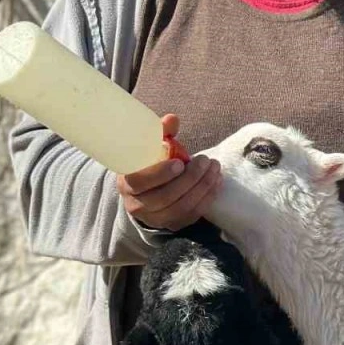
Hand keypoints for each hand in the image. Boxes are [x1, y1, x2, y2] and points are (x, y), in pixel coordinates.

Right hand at [116, 114, 221, 230]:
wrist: (146, 191)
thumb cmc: (149, 163)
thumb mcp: (149, 146)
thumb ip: (160, 132)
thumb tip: (172, 119)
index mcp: (127, 183)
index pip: (139, 183)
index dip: (160, 174)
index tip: (180, 162)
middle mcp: (138, 205)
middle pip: (165, 197)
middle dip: (190, 178)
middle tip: (206, 161)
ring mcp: (156, 219)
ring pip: (181, 208)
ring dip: (202, 187)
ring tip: (215, 169)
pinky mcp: (173, 225)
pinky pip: (192, 215)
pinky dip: (207, 198)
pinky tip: (216, 182)